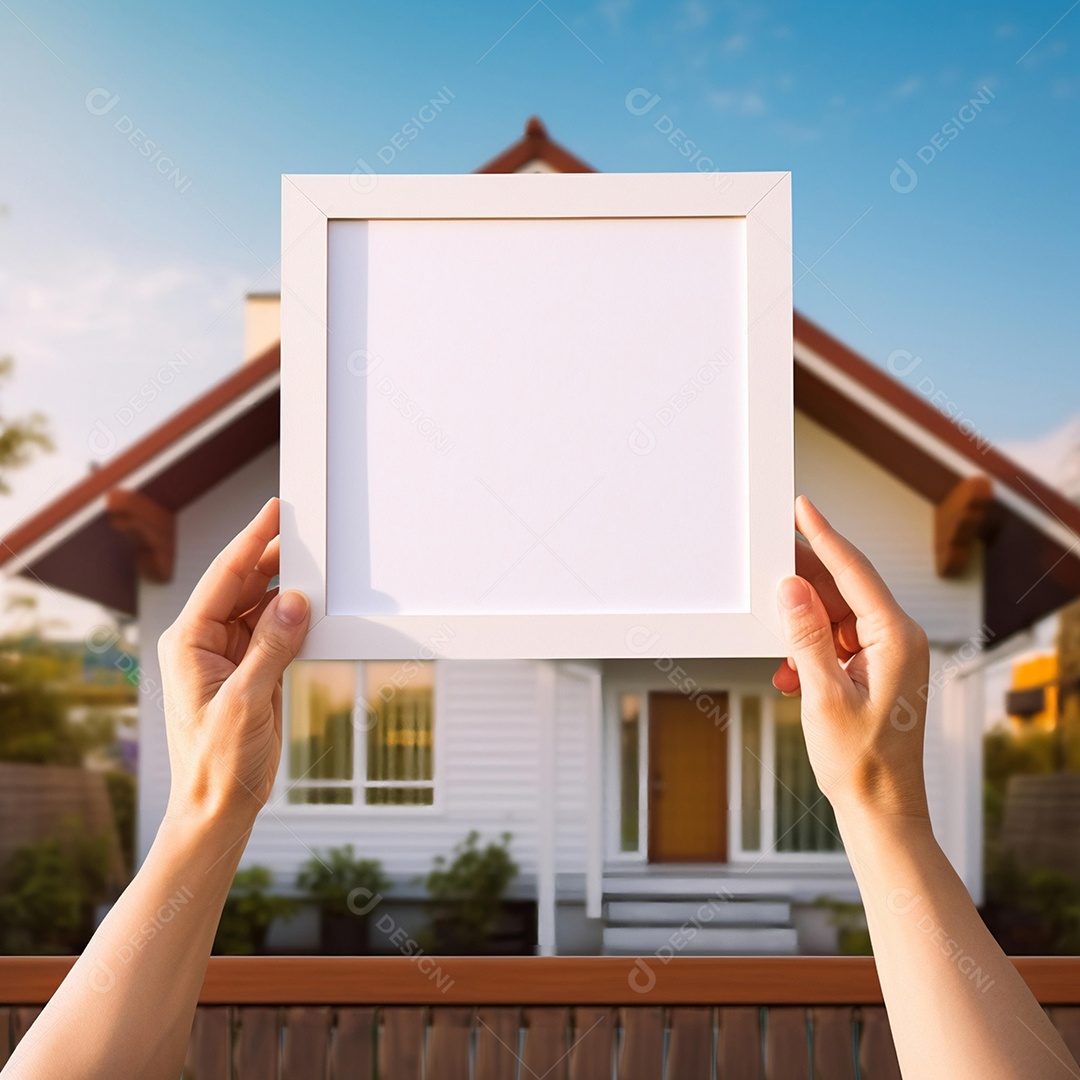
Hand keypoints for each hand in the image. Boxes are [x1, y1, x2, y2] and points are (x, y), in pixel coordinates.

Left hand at [157, 498, 309, 829]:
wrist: (219, 809)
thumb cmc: (218, 764)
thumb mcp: (246, 703)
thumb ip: (271, 648)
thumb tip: (296, 602)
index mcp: (188, 642)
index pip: (224, 577)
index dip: (252, 540)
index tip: (275, 510)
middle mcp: (204, 642)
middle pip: (242, 585)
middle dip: (273, 558)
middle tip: (307, 531)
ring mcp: (227, 656)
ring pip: (260, 606)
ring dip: (287, 589)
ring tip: (317, 565)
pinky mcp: (250, 671)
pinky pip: (274, 631)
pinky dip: (294, 619)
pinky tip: (314, 607)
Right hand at [772, 496, 929, 821]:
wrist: (882, 808)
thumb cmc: (861, 761)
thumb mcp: (824, 695)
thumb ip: (807, 637)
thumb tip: (791, 588)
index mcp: (896, 637)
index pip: (854, 571)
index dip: (824, 535)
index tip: (801, 506)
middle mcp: (897, 639)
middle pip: (844, 589)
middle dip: (803, 581)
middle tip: (766, 562)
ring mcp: (887, 655)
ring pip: (836, 616)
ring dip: (802, 624)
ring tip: (773, 633)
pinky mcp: (874, 671)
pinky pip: (836, 642)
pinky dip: (809, 650)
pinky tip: (789, 672)